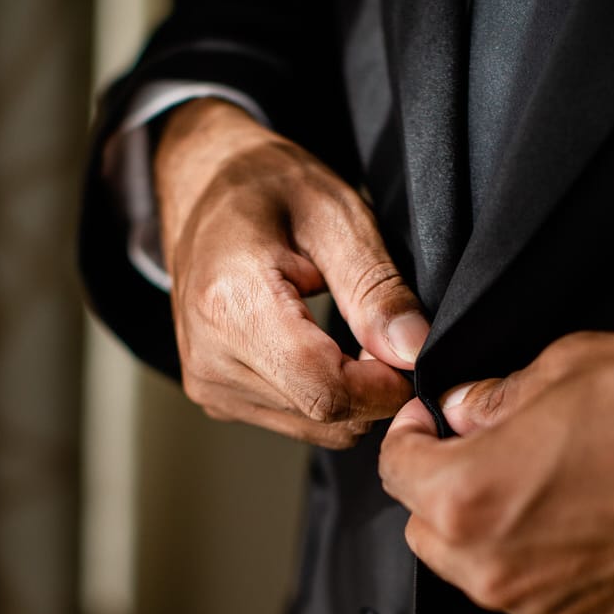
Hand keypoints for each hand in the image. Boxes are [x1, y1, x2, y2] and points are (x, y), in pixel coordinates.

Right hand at [151, 98, 428, 447]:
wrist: (201, 186)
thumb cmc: (266, 186)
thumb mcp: (335, 215)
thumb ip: (375, 287)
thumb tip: (412, 350)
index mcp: (232, 306)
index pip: (325, 391)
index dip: (384, 387)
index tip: (410, 354)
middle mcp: (210, 358)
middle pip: (323, 417)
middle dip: (373, 389)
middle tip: (383, 333)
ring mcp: (208, 384)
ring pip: (314, 428)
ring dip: (351, 395)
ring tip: (349, 335)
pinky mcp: (215, 396)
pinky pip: (294, 421)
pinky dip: (324, 397)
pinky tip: (322, 349)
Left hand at [378, 332, 613, 613]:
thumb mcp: (565, 365)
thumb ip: (492, 397)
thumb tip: (464, 410)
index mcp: (471, 500)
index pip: (397, 473)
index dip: (411, 436)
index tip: (430, 420)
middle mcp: (498, 570)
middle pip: (428, 532)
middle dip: (445, 488)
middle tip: (488, 445)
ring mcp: (548, 609)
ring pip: (481, 570)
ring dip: (493, 529)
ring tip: (550, 478)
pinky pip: (539, 595)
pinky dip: (544, 562)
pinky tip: (588, 515)